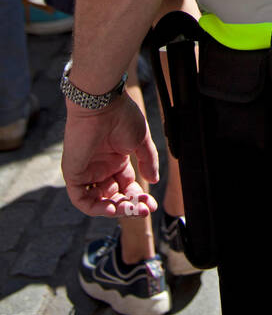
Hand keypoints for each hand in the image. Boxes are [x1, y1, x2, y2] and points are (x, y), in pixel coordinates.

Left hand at [62, 91, 158, 218]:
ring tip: (129, 209)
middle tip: (143, 210)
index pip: (126, 187)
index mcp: (116, 160)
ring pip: (98, 201)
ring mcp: (87, 171)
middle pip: (114, 196)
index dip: (138, 198)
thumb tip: (154, 181)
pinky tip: (112, 208)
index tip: (151, 205)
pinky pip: (81, 199)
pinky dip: (95, 208)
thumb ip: (148, 161)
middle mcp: (101, 167)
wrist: (102, 104)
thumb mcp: (141, 141)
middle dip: (129, 206)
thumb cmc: (122, 117)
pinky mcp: (74, 173)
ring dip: (114, 209)